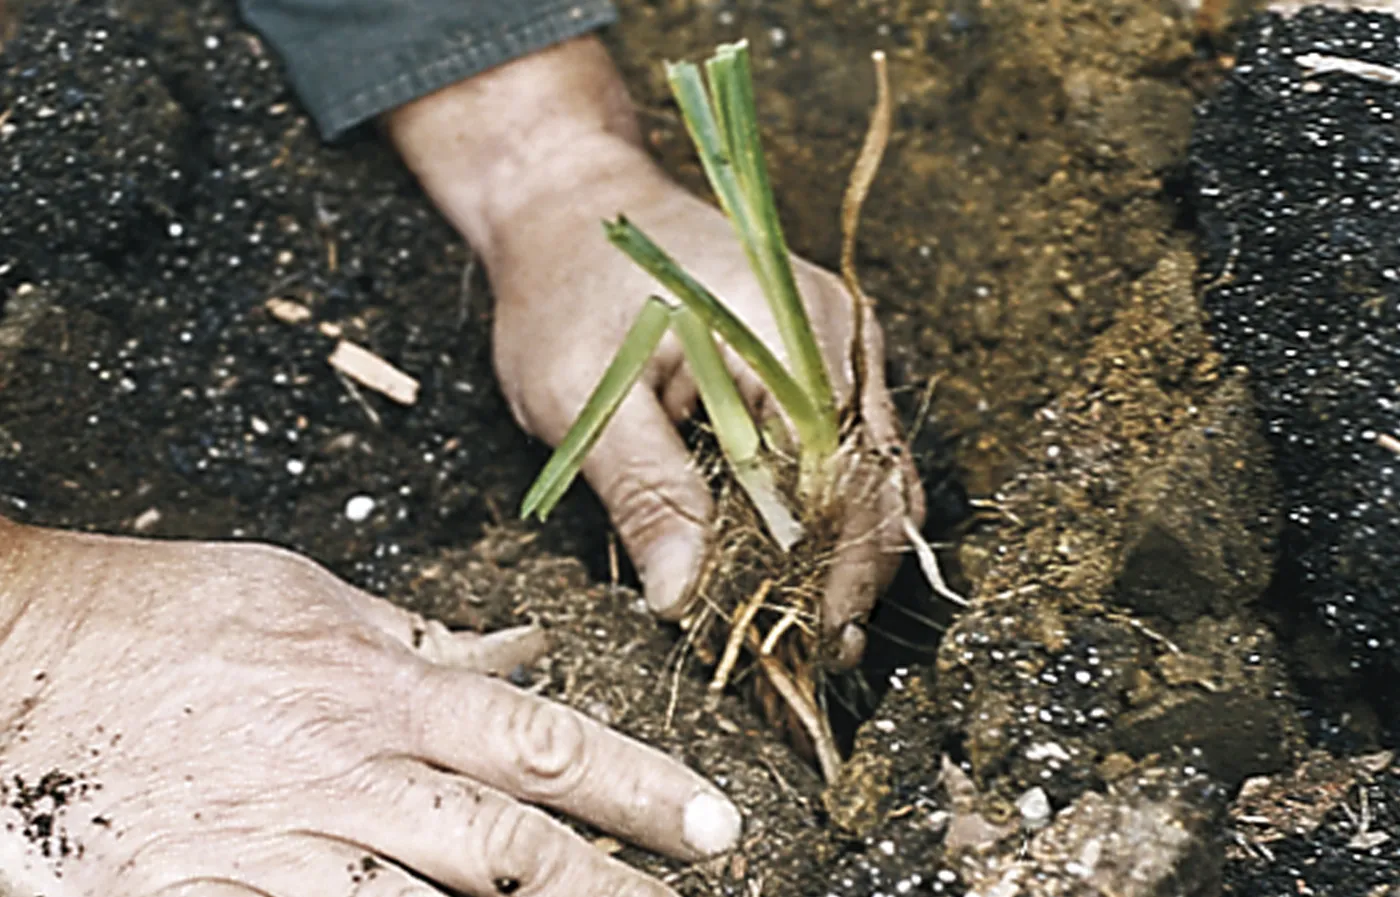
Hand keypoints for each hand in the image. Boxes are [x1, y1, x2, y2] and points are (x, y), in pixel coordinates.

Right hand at [0, 517, 739, 895]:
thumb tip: (509, 656)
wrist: (18, 653)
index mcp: (379, 687)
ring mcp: (278, 845)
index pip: (542, 739)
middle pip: (511, 839)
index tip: (710, 820)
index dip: (638, 784)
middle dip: (616, 882)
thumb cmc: (162, 612)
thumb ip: (417, 640)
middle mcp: (347, 771)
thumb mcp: (307, 597)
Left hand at [387, 38, 923, 666]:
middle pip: (876, 477)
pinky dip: (823, 507)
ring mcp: (836, 342)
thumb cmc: (569, 289)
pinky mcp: (818, 356)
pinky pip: (842, 446)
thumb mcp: (584, 395)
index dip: (837, 569)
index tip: (810, 642)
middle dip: (849, 571)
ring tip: (808, 625)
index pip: (847, 476)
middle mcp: (837, 334)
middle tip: (811, 654)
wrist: (574, 208)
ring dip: (843, 548)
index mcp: (792, 333)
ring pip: (870, 468)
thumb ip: (644, 491)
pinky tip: (794, 561)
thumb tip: (681, 598)